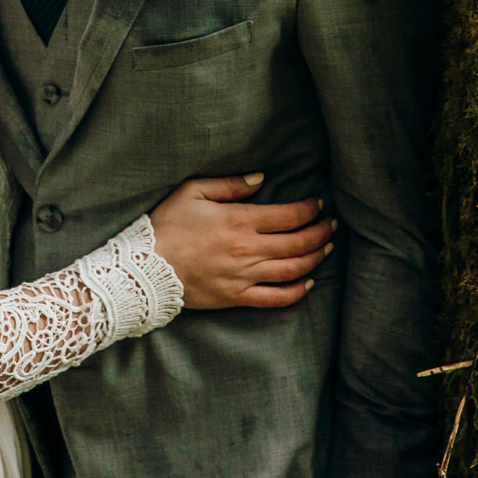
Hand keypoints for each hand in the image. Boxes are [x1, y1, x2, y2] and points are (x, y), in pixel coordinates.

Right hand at [148, 173, 333, 309]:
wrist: (145, 269)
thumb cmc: (167, 225)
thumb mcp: (193, 191)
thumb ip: (230, 184)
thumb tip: (260, 178)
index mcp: (240, 221)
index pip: (289, 215)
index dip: (310, 209)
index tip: (319, 204)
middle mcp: (249, 250)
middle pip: (299, 243)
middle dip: (321, 232)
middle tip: (332, 225)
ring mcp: (245, 276)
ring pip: (294, 269)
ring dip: (316, 258)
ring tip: (327, 249)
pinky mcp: (238, 297)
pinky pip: (276, 298)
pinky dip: (298, 291)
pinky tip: (309, 282)